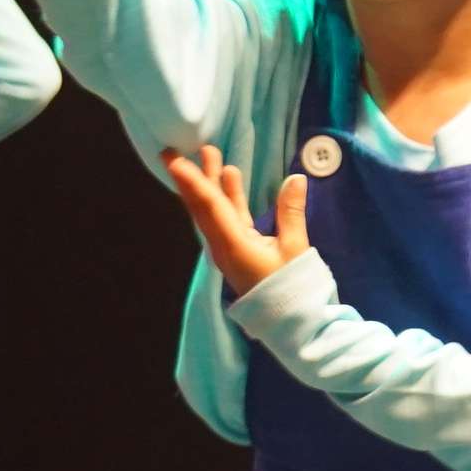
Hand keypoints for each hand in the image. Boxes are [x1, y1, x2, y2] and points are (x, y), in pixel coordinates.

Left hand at [162, 144, 307, 296]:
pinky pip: (224, 218)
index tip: (175, 160)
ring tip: (209, 157)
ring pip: (213, 211)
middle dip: (194, 177)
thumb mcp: (295, 248)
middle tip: (180, 149)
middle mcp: (222, 244)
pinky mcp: (237, 249)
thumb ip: (291, 213)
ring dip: (209, 184)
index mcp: (233, 244)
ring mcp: (228, 247)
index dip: (193, 180)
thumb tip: (295, 179)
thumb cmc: (291, 287)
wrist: (290, 320)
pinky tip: (230, 182)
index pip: (209, 206)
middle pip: (203, 206)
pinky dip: (225, 198)